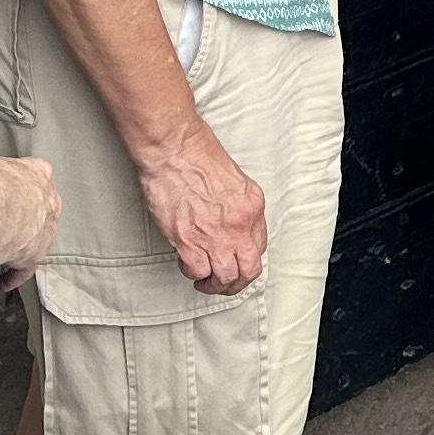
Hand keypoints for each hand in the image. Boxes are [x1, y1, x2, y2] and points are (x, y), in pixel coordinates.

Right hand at [0, 155, 60, 275]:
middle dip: (21, 215)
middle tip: (2, 222)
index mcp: (36, 173)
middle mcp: (47, 200)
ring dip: (20, 243)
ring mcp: (44, 229)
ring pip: (36, 237)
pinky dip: (13, 274)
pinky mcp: (34, 255)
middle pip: (38, 208)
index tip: (6, 191)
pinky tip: (3, 280)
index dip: (16, 186)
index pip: (32, 177)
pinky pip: (25, 268)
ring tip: (2, 249)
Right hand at [135, 115, 269, 293]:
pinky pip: (198, 271)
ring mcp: (215, 235)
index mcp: (252, 207)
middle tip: (225, 283)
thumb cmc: (197, 154)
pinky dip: (193, 273)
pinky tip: (188, 266)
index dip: (246, 258)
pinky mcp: (189, 240)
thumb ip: (238, 205)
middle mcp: (238, 224)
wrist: (174, 149)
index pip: (259, 247)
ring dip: (216, 285)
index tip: (235, 259)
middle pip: (248, 270)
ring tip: (206, 282)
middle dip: (237, 283)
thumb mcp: (234, 179)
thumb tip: (233, 225)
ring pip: (225, 277)